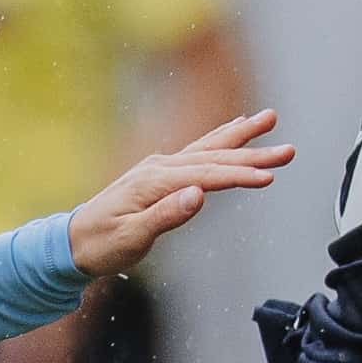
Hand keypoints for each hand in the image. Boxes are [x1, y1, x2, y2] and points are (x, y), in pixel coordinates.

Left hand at [68, 108, 288, 277]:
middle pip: (214, 156)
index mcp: (154, 180)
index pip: (206, 176)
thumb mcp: (131, 238)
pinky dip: (220, 140)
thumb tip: (198, 196)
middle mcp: (159, 167)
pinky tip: (235, 130)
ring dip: (241, 135)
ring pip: (208, 147)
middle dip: (253, 151)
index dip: (239, 175)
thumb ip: (165, 216)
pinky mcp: (161, 174)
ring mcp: (160, 167)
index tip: (268, 176)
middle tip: (289, 149)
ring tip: (270, 119)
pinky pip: (198, 152)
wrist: (73, 242)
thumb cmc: (100, 244)